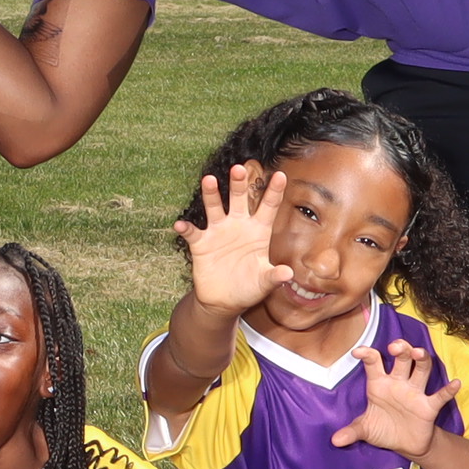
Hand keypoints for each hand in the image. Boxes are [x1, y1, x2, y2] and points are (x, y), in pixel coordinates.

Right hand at [171, 162, 289, 317]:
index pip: (268, 207)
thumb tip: (288, 273)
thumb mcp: (264, 283)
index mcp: (258, 231)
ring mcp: (218, 232)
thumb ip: (274, 276)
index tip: (280, 175)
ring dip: (211, 194)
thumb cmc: (249, 287)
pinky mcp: (201, 244)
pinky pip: (192, 233)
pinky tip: (181, 225)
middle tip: (239, 168)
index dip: (274, 191)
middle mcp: (238, 226)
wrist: (224, 300)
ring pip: (214, 207)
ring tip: (208, 180)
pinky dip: (186, 228)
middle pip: (240, 199)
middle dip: (239, 184)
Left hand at [332, 338, 448, 462]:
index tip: (357, 352)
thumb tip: (335, 440)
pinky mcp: (429, 406)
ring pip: (421, 368)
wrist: (405, 445)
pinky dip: (448, 390)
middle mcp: (399, 383)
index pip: (373, 362)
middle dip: (401, 348)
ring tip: (419, 354)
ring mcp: (415, 392)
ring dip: (422, 359)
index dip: (366, 354)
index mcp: (379, 384)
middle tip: (395, 346)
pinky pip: (440, 396)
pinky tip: (455, 384)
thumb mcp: (366, 430)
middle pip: (402, 358)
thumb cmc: (384, 429)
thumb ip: (352, 432)